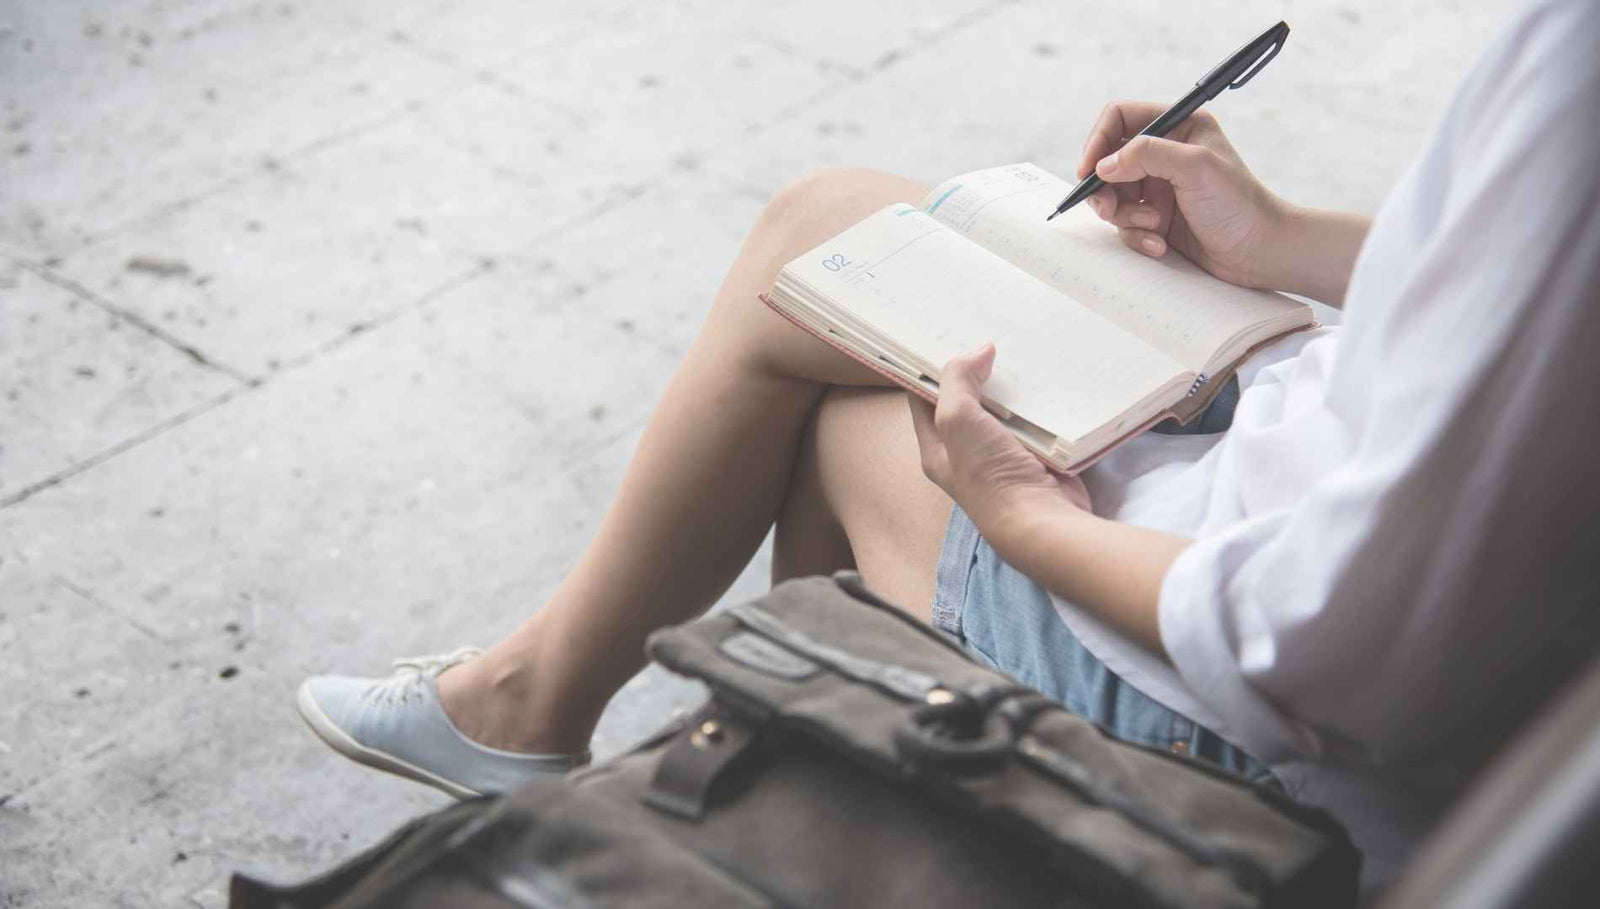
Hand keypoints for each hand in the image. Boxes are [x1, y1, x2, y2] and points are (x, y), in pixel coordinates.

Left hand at [908, 344, 1089, 528]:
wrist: (1043, 520)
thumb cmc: (990, 474)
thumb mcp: (957, 420)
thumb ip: (958, 381)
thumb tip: (979, 351)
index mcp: (937, 448)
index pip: (923, 398)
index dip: (929, 368)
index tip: (941, 334)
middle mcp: (966, 451)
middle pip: (966, 400)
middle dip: (975, 370)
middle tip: (985, 331)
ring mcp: (1003, 453)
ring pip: (1003, 407)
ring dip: (1009, 383)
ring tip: (1017, 345)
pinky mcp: (1036, 454)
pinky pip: (1034, 418)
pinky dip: (1038, 399)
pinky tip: (1044, 374)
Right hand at [1076, 101, 1289, 289]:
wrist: (1259, 252)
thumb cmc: (1240, 205)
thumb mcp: (1195, 167)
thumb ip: (1147, 154)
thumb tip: (1104, 164)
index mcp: (1179, 126)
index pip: (1120, 118)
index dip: (1098, 141)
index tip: (1089, 170)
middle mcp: (1166, 153)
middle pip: (1108, 161)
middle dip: (1104, 189)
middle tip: (1108, 210)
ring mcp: (1159, 186)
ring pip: (1113, 196)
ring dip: (1125, 216)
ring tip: (1153, 227)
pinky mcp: (1156, 217)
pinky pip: (1126, 224)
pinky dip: (1137, 236)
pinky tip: (1159, 244)